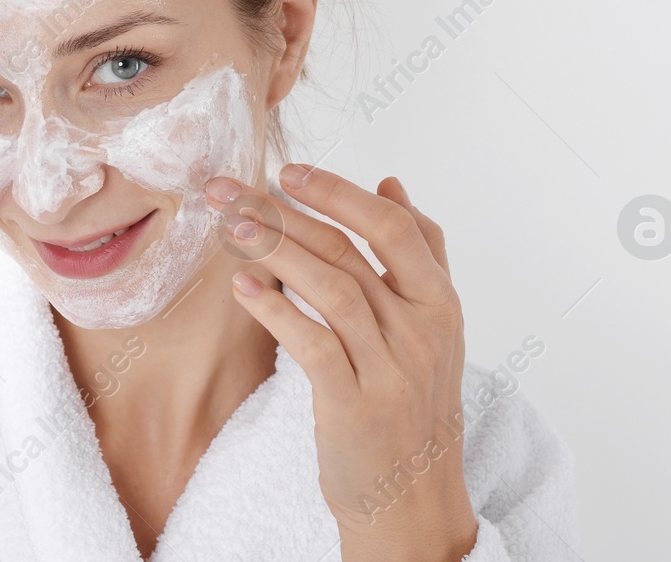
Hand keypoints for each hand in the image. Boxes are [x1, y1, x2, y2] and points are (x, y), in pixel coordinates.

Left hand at [205, 166, 477, 561]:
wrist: (412, 500)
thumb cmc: (413, 404)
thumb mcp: (433, 326)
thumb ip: (420, 252)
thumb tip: (391, 181)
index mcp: (441, 303)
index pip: (395, 227)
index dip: (340, 193)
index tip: (289, 170)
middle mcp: (422, 331)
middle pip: (349, 251)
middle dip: (284, 211)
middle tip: (230, 189)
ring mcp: (391, 369)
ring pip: (330, 289)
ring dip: (274, 250)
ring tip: (229, 226)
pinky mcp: (355, 406)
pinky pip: (312, 344)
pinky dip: (275, 310)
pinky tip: (241, 286)